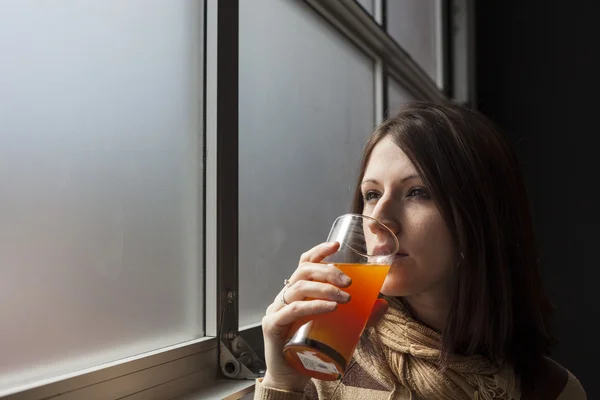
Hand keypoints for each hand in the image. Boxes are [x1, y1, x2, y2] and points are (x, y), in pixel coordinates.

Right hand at [261, 241, 351, 391]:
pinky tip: (329, 308)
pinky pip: (292, 310)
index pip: (305, 264)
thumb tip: (383, 304)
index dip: (319, 252)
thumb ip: (360, 317)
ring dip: (323, 289)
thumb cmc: (312, 349)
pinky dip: (312, 306)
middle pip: (302, 272)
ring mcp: (276, 310)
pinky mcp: (273, 326)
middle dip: (327, 272)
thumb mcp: (339, 327)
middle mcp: (285, 297)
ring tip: (344, 298)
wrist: (292, 376)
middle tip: (348, 282)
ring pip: (298, 289)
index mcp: (298, 293)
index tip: (336, 245)